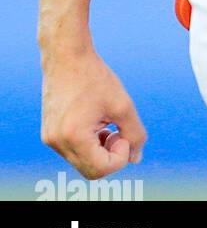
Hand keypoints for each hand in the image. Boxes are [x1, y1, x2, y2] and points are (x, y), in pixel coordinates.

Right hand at [41, 48, 146, 178]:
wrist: (66, 56)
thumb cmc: (95, 77)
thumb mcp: (123, 104)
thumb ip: (134, 133)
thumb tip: (136, 158)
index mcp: (74, 136)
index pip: (101, 169)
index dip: (120, 156)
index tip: (122, 132)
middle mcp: (57, 142)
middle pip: (91, 170)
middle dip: (110, 156)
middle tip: (116, 130)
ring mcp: (50, 140)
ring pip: (82, 162)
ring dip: (100, 150)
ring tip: (106, 124)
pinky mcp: (49, 134)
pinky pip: (73, 151)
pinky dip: (88, 144)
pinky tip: (95, 122)